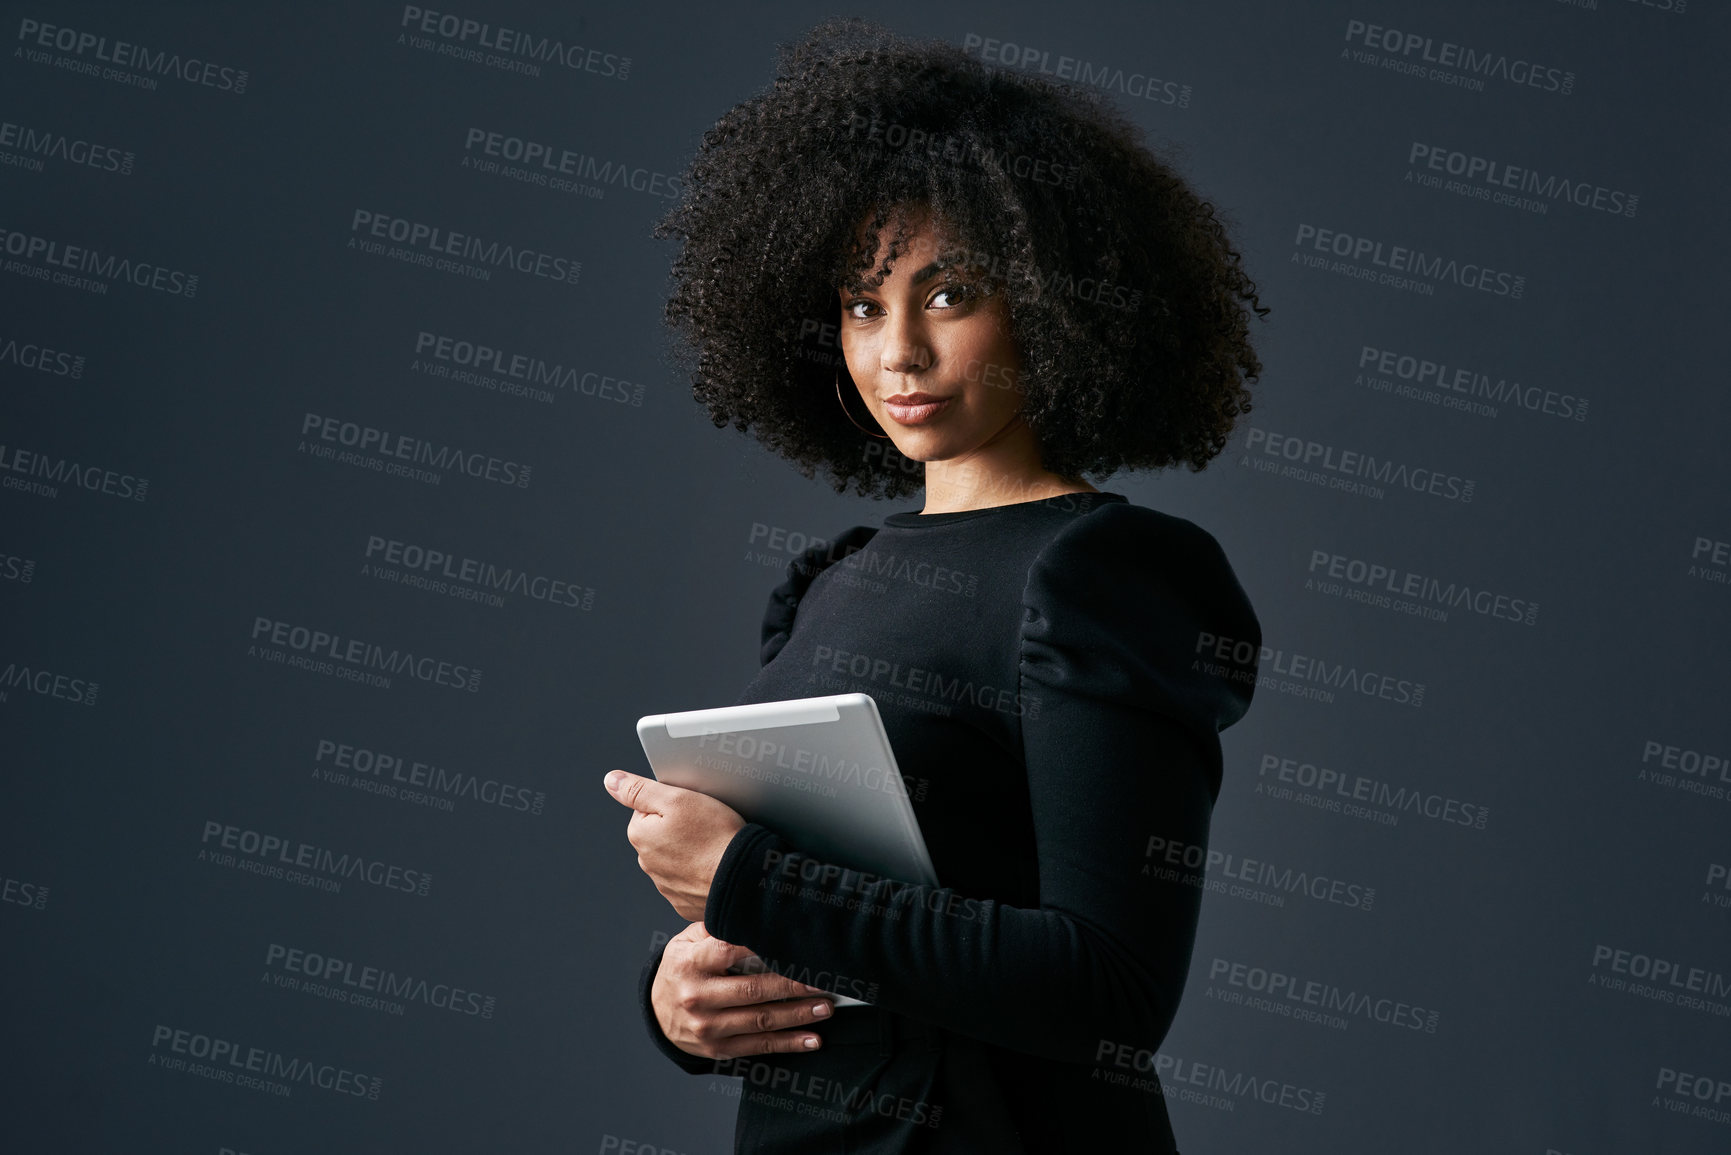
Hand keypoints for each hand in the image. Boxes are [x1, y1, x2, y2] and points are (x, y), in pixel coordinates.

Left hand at [605, 769, 745, 921]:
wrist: (743, 879)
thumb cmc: (714, 837)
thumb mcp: (676, 799)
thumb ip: (639, 789)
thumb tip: (611, 781)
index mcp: (640, 835)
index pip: (648, 808)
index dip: (672, 803)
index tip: (691, 808)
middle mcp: (648, 863)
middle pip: (661, 833)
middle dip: (680, 827)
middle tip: (705, 825)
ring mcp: (666, 885)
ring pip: (676, 857)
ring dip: (690, 851)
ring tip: (713, 845)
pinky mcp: (685, 901)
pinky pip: (689, 880)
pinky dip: (700, 872)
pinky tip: (714, 864)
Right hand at [652, 922, 833, 1059]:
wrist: (656, 1013)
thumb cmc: (682, 969)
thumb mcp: (686, 943)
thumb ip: (716, 929)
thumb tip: (754, 914)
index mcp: (690, 963)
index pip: (727, 951)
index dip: (759, 946)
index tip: (792, 944)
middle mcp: (698, 997)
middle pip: (752, 990)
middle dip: (793, 986)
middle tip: (823, 981)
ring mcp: (708, 1027)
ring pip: (760, 1021)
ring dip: (797, 1016)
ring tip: (825, 1008)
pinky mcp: (718, 1049)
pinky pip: (758, 1047)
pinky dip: (788, 1043)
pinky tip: (811, 1039)